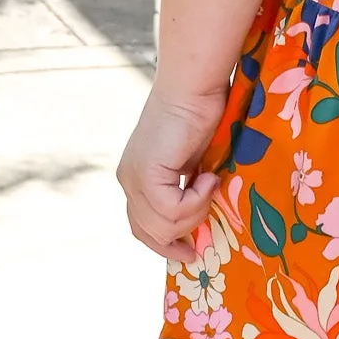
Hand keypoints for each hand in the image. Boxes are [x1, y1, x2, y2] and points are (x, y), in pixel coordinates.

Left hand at [115, 82, 227, 263]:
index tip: (191, 254)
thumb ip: (189, 189)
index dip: (165, 244)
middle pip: (149, 233)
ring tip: (211, 183)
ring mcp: (133, 178)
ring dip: (195, 212)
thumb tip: (201, 223)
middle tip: (210, 216)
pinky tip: (208, 176)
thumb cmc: (203, 112)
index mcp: (136, 178)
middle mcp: (128, 180)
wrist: (196, 84)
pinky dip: (197, 200)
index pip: (141, 227)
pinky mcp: (147, 174)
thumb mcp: (195, 162)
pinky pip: (172, 210)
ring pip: (161, 226)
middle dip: (183, 233)